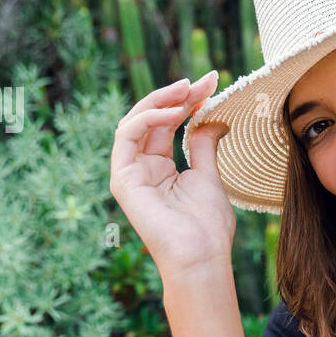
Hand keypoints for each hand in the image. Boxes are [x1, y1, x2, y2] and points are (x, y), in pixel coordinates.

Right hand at [109, 72, 235, 282]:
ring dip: (162, 100)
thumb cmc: (207, 225)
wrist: (201, 256)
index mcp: (161, 168)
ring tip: (189, 88)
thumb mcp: (208, 175)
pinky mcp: (122, 178)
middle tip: (205, 80)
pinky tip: (174, 110)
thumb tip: (213, 118)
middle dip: (178, 96)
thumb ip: (203, 145)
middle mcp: (142, 168)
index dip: (188, 101)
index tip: (213, 83)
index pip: (168, 124)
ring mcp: (129, 173)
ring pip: (135, 121)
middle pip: (152, 119)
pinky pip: (127, 136)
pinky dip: (148, 117)